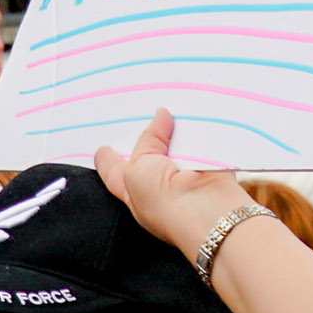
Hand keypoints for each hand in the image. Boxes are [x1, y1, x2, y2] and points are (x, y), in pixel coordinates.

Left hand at [94, 109, 248, 260]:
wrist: (209, 213)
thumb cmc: (165, 202)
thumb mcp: (139, 168)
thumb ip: (147, 141)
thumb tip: (162, 116)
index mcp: (135, 192)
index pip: (115, 173)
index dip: (107, 161)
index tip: (101, 148)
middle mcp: (159, 185)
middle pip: (147, 153)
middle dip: (144, 133)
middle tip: (138, 107)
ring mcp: (185, 175)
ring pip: (176, 144)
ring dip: (176, 127)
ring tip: (169, 99)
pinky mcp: (211, 165)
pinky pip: (204, 140)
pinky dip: (202, 127)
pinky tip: (196, 108)